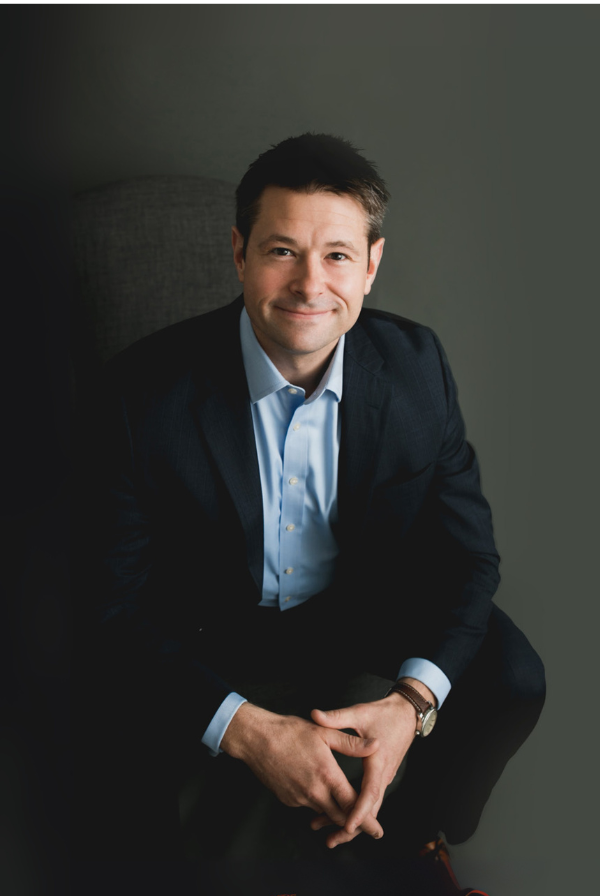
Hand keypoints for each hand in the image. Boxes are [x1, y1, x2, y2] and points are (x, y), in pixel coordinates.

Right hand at [220, 702, 384, 843]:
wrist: (256, 739)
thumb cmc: (290, 732)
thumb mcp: (324, 732)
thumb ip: (352, 743)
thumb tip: (376, 745)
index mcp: (326, 775)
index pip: (352, 806)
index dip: (367, 821)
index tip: (378, 832)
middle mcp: (314, 792)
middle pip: (340, 817)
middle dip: (355, 825)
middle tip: (371, 828)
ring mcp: (299, 799)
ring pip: (324, 812)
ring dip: (336, 813)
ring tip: (346, 809)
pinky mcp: (288, 800)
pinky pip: (308, 806)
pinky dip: (318, 803)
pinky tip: (319, 791)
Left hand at [310, 687, 422, 847]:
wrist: (407, 713)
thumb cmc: (384, 713)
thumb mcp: (360, 713)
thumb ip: (337, 717)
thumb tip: (314, 715)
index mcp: (378, 761)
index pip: (370, 793)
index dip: (358, 811)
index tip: (347, 826)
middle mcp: (383, 774)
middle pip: (370, 809)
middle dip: (352, 827)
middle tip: (330, 840)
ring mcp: (383, 777)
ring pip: (369, 806)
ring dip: (351, 820)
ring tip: (327, 833)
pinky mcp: (380, 776)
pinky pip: (369, 799)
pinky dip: (355, 810)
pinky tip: (338, 813)